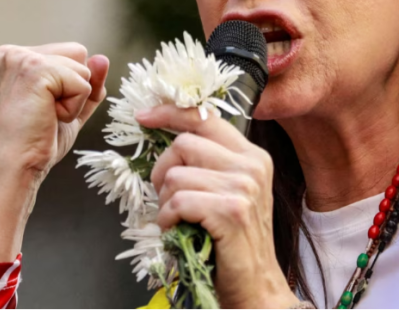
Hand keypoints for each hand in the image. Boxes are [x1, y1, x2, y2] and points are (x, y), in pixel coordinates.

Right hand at [0, 42, 109, 261]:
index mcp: (15, 56)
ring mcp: (22, 58)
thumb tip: (102, 58)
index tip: (42, 108)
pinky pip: (83, 84)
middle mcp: (14, 52)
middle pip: (78, 53)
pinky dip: (74, 108)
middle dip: (74, 88)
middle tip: (44, 113)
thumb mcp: (68, 105)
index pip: (71, 53)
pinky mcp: (36, 70)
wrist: (15, 168)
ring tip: (45, 115)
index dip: (70, 85)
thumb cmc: (34, 142)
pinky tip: (48, 118)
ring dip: (75, 100)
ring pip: (83, 68)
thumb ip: (87, 82)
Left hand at [136, 106, 298, 309]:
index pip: (205, 117)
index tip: (144, 116)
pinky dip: (167, 219)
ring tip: (181, 220)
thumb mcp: (229, 191)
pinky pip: (177, 202)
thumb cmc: (233, 241)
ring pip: (175, 176)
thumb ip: (210, 162)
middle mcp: (251, 166)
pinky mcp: (231, 211)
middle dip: (163, 171)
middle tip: (169, 198)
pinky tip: (178, 230)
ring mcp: (243, 187)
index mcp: (252, 155)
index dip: (170, 114)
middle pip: (183, 145)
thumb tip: (170, 137)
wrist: (255, 285)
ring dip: (166, 202)